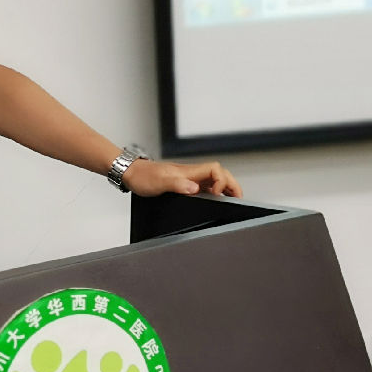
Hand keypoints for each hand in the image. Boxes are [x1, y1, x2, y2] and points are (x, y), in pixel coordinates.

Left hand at [121, 158, 242, 198]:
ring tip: (233, 200)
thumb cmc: (143, 177)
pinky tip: (215, 201)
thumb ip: (177, 184)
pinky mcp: (185, 185)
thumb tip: (195, 189)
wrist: (132, 174)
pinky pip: (206, 187)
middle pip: (220, 174)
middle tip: (239, 198)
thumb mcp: (159, 183)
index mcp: (189, 172)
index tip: (218, 195)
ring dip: (226, 188)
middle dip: (232, 184)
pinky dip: (215, 193)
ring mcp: (189, 179)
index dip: (222, 181)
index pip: (215, 170)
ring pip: (215, 180)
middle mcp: (192, 174)